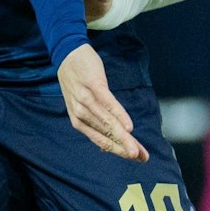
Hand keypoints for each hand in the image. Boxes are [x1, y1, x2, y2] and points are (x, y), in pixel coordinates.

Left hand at [57, 44, 145, 160]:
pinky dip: (119, 115)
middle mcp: (81, 114)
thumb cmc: (78, 80)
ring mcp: (86, 100)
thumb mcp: (80, 104)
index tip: (136, 158)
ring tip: (136, 150)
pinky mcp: (94, 85)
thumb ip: (94, 122)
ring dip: (124, 138)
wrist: (67, 52)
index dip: (119, 151)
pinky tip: (129, 126)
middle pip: (107, 134)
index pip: (102, 140)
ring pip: (108, 123)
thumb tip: (106, 145)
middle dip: (125, 148)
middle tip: (142, 158)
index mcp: (78, 121)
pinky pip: (108, 103)